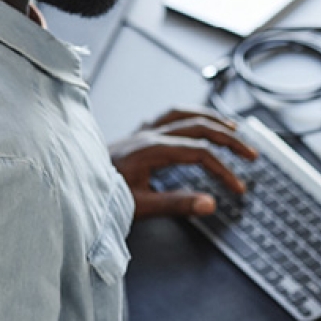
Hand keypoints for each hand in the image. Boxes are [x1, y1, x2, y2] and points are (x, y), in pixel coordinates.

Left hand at [109, 107, 257, 218]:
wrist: (69, 185)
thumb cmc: (100, 197)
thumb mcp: (139, 206)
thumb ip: (177, 204)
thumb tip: (210, 203)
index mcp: (151, 149)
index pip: (200, 153)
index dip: (223, 169)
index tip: (238, 188)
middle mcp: (148, 134)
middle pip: (199, 127)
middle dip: (229, 139)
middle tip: (251, 154)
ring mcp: (141, 131)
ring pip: (184, 114)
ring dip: (212, 119)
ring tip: (233, 127)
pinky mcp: (136, 135)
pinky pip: (168, 116)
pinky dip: (188, 116)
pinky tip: (195, 121)